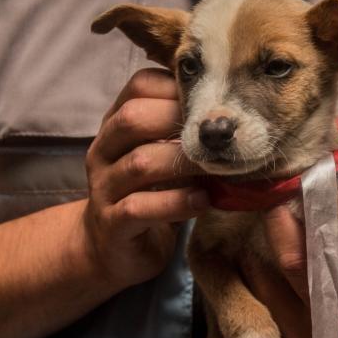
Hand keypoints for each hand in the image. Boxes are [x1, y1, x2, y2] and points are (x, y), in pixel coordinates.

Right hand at [83, 68, 206, 288]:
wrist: (112, 251)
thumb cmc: (150, 194)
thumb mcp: (164, 157)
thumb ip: (184, 135)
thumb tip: (234, 116)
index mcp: (117, 126)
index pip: (139, 86)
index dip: (176, 86)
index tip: (213, 100)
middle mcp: (104, 151)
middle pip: (133, 118)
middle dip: (179, 120)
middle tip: (216, 135)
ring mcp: (104, 188)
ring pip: (140, 163)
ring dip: (185, 163)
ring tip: (217, 167)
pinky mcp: (111, 224)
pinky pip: (139, 207)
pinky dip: (176, 202)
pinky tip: (202, 201)